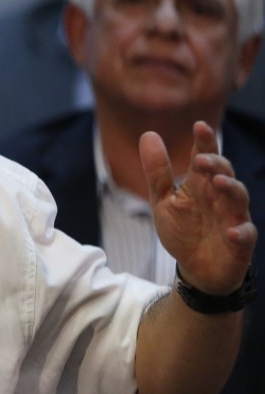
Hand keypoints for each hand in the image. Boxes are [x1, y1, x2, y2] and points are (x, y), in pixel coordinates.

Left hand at [141, 121, 256, 293]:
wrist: (196, 267)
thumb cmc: (183, 230)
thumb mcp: (163, 201)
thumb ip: (157, 172)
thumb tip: (148, 134)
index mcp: (201, 184)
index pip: (205, 157)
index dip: (204, 142)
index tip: (199, 126)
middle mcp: (220, 197)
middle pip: (224, 174)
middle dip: (216, 164)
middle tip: (201, 159)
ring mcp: (233, 217)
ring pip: (239, 199)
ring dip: (231, 189)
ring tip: (218, 182)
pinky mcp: (240, 241)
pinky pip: (246, 234)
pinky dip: (240, 232)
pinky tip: (232, 231)